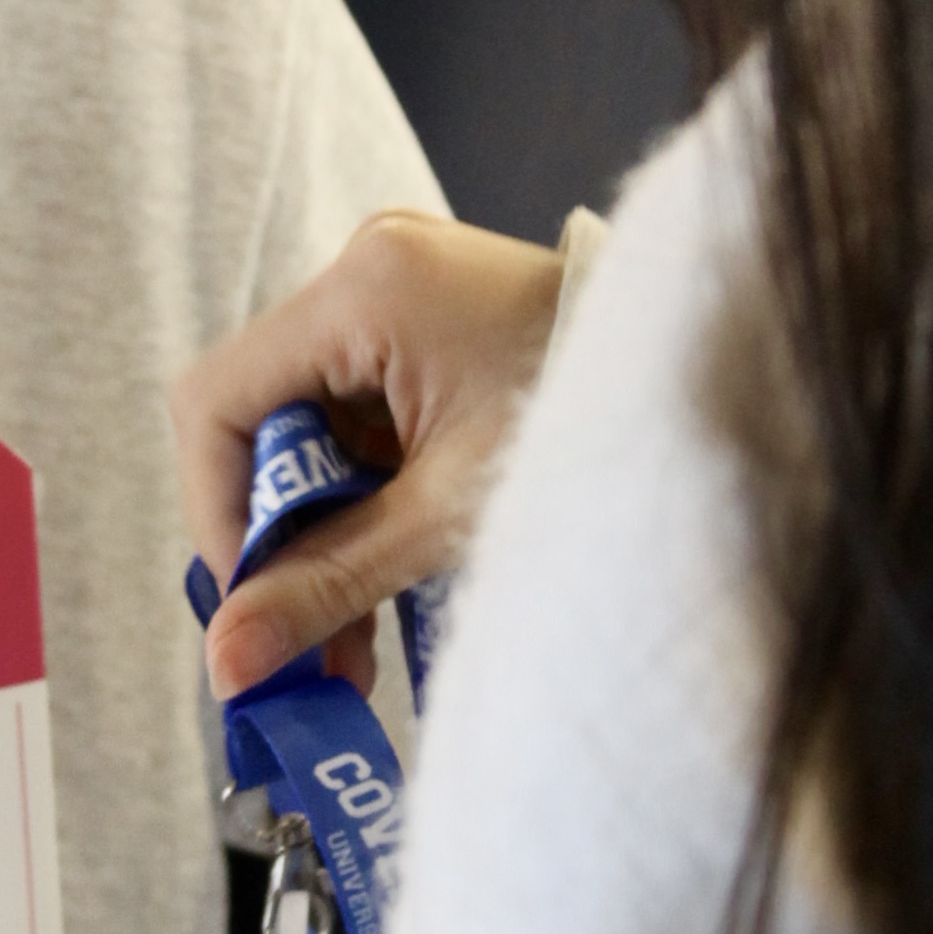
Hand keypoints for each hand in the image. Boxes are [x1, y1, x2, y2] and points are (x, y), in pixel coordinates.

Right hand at [173, 208, 564, 699]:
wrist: (718, 386)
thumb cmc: (596, 433)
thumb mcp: (446, 520)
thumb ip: (327, 585)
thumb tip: (228, 663)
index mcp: (365, 290)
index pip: (216, 402)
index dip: (214, 510)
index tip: (246, 599)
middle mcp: (368, 270)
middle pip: (260, 418)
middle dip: (275, 536)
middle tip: (298, 634)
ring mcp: (397, 293)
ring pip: (306, 430)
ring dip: (320, 531)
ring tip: (348, 638)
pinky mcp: (426, 325)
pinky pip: (357, 422)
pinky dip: (362, 501)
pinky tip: (380, 578)